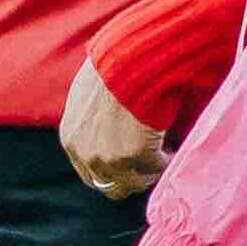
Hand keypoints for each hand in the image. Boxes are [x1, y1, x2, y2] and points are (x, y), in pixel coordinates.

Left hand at [58, 60, 169, 199]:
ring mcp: (111, 159)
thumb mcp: (87, 95)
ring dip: (150, 171)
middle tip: (150, 163)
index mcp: (72, 140)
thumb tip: (108, 124)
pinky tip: (174, 149)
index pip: (90, 173)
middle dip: (131, 177)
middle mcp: (88, 155)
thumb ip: (92, 119)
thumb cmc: (112, 67)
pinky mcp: (136, 156)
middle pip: (110, 186)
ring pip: (135, 183)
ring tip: (165, 156)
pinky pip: (158, 167)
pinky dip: (167, 160)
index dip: (112, 171)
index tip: (129, 162)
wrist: (128, 60)